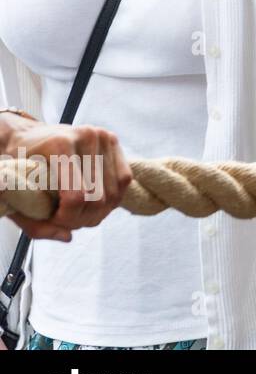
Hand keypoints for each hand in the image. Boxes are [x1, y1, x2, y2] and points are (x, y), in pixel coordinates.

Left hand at [2, 112, 131, 241]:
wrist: (24, 135)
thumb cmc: (17, 166)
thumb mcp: (14, 196)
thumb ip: (36, 223)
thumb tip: (68, 237)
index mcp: (59, 145)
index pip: (77, 195)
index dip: (68, 217)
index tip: (54, 220)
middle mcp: (86, 136)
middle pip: (98, 197)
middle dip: (83, 218)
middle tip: (67, 221)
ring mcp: (102, 136)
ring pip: (113, 191)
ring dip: (99, 211)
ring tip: (81, 213)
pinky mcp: (112, 139)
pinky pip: (124, 179)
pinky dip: (112, 196)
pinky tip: (96, 201)